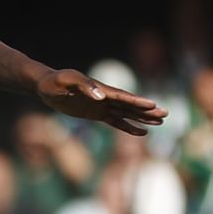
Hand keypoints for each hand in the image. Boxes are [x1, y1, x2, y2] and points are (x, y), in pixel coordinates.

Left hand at [36, 69, 165, 136]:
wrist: (46, 86)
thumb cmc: (55, 81)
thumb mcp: (67, 81)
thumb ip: (84, 86)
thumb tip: (101, 96)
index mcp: (101, 89)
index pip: (123, 97)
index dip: (138, 102)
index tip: (153, 105)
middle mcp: (105, 97)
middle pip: (130, 105)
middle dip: (147, 111)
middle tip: (166, 115)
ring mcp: (102, 106)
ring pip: (127, 113)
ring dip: (143, 118)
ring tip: (160, 122)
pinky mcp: (96, 114)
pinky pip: (116, 121)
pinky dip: (128, 127)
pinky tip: (141, 132)